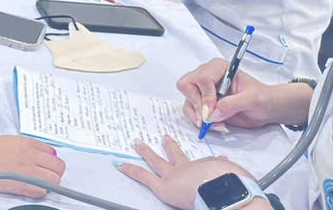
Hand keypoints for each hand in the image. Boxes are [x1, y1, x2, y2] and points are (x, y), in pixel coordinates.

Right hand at [0, 135, 65, 198]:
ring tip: (35, 183)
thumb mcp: (9, 141)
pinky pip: (42, 191)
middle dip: (53, 172)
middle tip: (43, 175)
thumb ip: (27, 147)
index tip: (44, 165)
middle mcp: (30, 155)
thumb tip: (42, 155)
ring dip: (48, 183)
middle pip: (58, 167)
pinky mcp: (22, 184)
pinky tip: (27, 188)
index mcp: (27, 143)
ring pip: (54, 180)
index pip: (53, 152)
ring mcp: (28, 170)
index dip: (49, 160)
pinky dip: (38, 191)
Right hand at [116, 137, 252, 209]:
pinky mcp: (208, 164)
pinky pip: (211, 163)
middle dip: (146, 152)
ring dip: (171, 146)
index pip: (144, 177)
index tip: (119, 163)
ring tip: (166, 138)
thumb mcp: (184, 206)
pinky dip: (215, 161)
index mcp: (167, 187)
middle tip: (138, 142)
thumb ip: (184, 200)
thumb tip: (190, 199)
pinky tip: (220, 158)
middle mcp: (176, 174)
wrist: (218, 191)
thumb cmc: (198, 203)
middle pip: (157, 161)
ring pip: (178, 155)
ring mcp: (192, 167)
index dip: (131, 170)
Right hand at [176, 59, 293, 128]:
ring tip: (215, 125)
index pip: (202, 78)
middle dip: (196, 104)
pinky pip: (192, 112)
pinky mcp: (202, 104)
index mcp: (219, 68)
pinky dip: (200, 122)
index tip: (211, 110)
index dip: (205, 95)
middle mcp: (207, 76)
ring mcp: (203, 90)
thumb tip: (213, 113)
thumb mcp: (252, 99)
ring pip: (187, 101)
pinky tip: (216, 125)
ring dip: (197, 116)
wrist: (266, 109)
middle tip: (207, 119)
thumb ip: (232, 104)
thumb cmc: (262, 98)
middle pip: (186, 86)